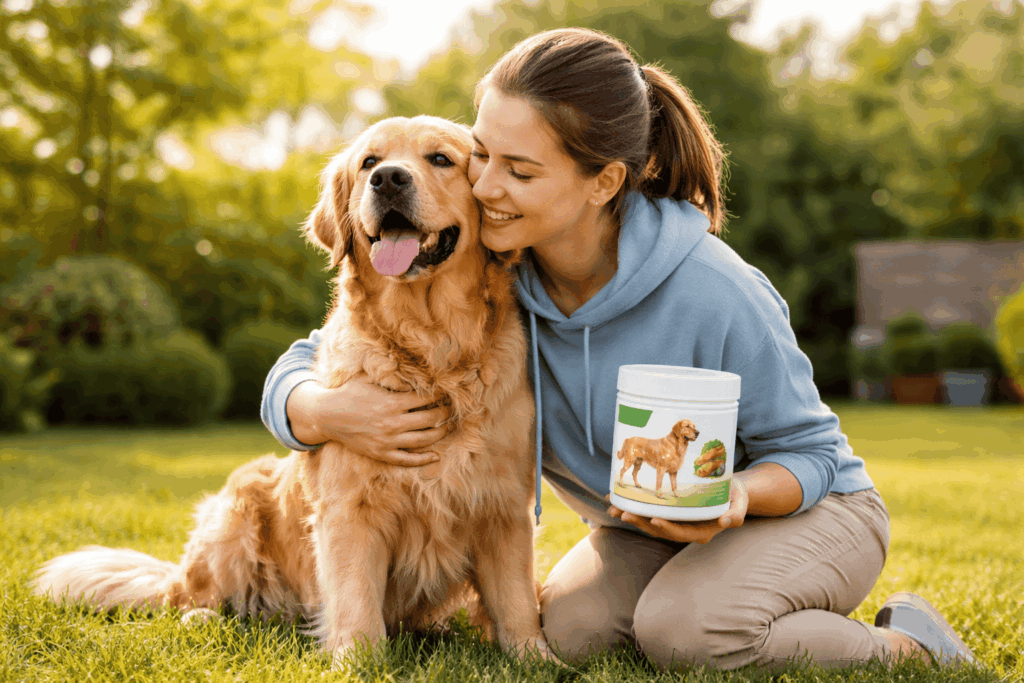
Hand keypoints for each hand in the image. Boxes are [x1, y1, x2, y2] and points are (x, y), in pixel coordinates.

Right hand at [287, 374, 452, 466]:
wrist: (327, 415)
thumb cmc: (349, 393)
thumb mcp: (369, 379)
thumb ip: (390, 375)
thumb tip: (408, 365)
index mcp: (392, 402)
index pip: (426, 399)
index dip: (439, 396)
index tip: (445, 393)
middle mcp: (393, 422)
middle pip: (431, 419)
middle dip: (445, 413)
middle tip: (451, 410)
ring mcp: (388, 440)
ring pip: (424, 439)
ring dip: (440, 433)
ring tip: (447, 427)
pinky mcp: (382, 453)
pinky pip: (407, 460)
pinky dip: (424, 459)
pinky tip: (435, 456)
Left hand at [606, 477, 748, 543]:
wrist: (728, 492)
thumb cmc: (735, 496)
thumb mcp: (740, 503)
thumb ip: (737, 514)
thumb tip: (728, 521)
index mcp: (701, 532)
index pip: (681, 533)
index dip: (667, 528)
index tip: (654, 520)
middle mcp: (684, 529)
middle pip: (659, 530)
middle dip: (640, 522)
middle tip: (623, 513)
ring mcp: (674, 522)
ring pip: (649, 522)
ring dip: (631, 516)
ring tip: (612, 508)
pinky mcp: (668, 514)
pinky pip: (648, 512)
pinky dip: (633, 506)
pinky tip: (617, 499)